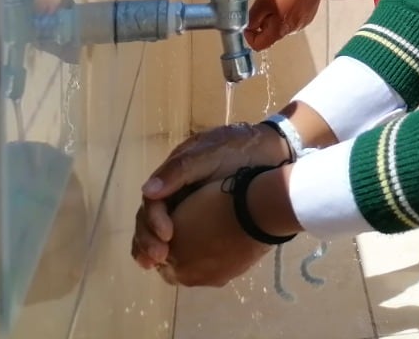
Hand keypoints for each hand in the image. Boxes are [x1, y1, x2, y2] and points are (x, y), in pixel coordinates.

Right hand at [132, 122, 289, 269]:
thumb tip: (147, 191)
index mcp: (172, 176)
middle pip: (151, 220)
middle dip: (148, 241)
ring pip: (164, 232)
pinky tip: (182, 269)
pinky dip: (180, 253)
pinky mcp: (205, 221)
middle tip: (158, 259)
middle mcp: (176, 193)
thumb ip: (179, 170)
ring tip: (159, 269)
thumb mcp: (209, 155)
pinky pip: (187, 238)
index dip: (152, 221)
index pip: (152, 203)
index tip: (166, 238)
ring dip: (156, 250)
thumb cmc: (238, 150)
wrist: (272, 153)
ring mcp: (190, 208)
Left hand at [246, 0, 321, 50]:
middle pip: (270, 33)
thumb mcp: (263, 0)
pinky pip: (292, 16)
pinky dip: (287, 9)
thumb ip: (253, 17)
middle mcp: (291, 30)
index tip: (249, 24)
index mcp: (279, 30)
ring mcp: (301, 23)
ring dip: (276, 13)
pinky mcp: (308, 15)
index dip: (249, 36)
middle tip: (265, 3)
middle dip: (264, 20)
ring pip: (281, 24)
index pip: (259, 45)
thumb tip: (248, 26)